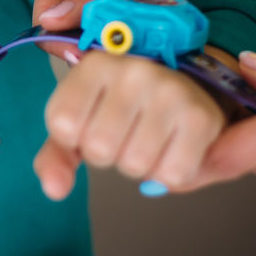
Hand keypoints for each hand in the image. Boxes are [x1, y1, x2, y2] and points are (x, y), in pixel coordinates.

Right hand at [33, 0, 235, 54]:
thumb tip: (54, 25)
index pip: (50, 20)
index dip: (59, 39)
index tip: (78, 50)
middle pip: (87, 36)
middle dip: (99, 48)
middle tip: (115, 51)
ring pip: (124, 40)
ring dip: (131, 48)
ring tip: (143, 45)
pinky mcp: (165, 2)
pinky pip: (158, 33)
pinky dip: (161, 41)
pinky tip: (166, 38)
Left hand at [34, 51, 225, 199]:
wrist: (183, 91)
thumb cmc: (121, 108)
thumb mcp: (80, 122)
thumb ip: (56, 157)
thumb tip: (55, 190)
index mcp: (96, 65)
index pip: (62, 124)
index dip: (74, 139)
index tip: (92, 122)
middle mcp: (134, 71)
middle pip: (99, 149)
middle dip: (110, 154)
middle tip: (126, 132)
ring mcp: (169, 91)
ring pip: (135, 165)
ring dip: (140, 165)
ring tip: (150, 137)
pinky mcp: (200, 117)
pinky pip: (171, 175)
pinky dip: (169, 173)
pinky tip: (173, 146)